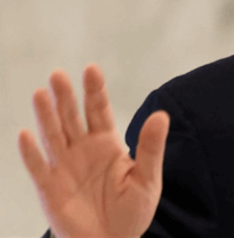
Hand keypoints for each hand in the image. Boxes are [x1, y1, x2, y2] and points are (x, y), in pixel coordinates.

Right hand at [18, 64, 168, 237]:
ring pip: (53, 136)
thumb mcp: (148, 178)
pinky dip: (32, 152)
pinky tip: (26, 134)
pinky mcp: (50, 187)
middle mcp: (83, 149)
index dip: (95, 90)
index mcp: (107, 143)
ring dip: (46, 116)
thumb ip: (151, 147)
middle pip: (72, 117)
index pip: (99, 110)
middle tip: (59, 75)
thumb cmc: (132, 210)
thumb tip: (161, 115)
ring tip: (41, 93)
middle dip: (66, 96)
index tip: (91, 69)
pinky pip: (39, 167)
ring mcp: (65, 166)